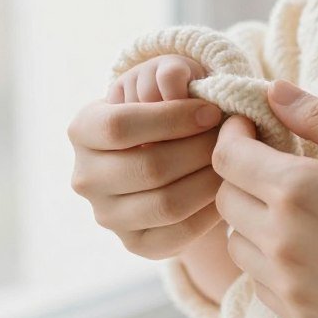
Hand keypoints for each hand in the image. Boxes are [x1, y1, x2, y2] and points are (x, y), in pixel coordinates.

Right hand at [68, 52, 222, 259]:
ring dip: (209, 180)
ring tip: (234, 163)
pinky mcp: (134, 244)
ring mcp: (107, 215)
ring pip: (166, 204)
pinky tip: (227, 189)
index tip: (212, 111)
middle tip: (233, 139)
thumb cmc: (174, 108)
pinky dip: (210, 212)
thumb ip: (173, 73)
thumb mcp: (170, 81)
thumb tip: (176, 82)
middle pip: (148, 167)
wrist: (174, 150)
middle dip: (200, 150)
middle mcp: (85, 177)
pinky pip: (177, 234)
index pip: (119, 126)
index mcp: (84, 129)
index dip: (172, 118)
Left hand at [212, 80, 317, 317]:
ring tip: (294, 203)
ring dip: (252, 217)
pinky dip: (268, 258)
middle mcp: (283, 243)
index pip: (228, 158)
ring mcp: (291, 286)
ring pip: (237, 244)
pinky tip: (308, 244)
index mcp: (300, 192)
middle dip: (242, 172)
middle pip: (226, 199)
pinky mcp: (303, 317)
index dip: (233, 134)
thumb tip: (274, 90)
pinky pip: (258, 282)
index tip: (252, 124)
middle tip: (277, 158)